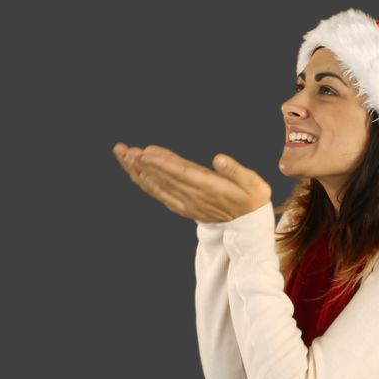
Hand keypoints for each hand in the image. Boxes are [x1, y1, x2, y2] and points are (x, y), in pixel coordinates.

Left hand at [113, 143, 271, 222]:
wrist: (249, 228)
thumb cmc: (253, 200)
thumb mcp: (254, 184)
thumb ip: (236, 171)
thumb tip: (218, 158)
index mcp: (211, 187)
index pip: (182, 173)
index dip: (162, 163)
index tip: (145, 152)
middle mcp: (195, 196)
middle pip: (164, 178)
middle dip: (143, 164)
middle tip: (123, 150)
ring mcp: (187, 203)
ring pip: (159, 186)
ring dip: (139, 172)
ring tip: (123, 156)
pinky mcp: (184, 207)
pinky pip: (162, 196)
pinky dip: (148, 185)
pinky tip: (137, 175)